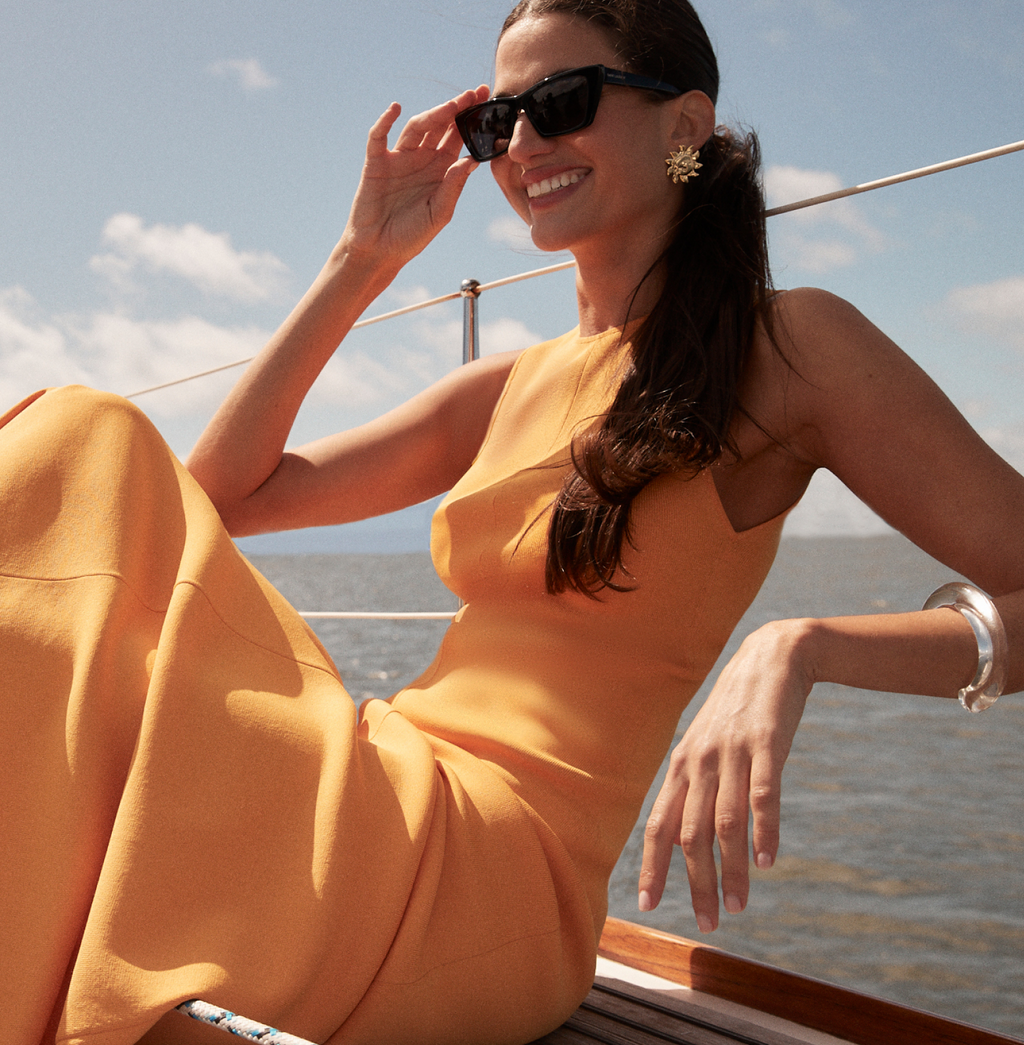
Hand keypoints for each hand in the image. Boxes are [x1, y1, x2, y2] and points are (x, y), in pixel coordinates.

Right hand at [341, 87, 489, 266]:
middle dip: (456, 109)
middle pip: (440, 127)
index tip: (486, 102)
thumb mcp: (439, 213)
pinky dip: (384, 122)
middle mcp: (421, 159)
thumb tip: (473, 160)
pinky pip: (379, 138)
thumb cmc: (412, 237)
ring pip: (416, 128)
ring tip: (450, 106)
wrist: (380, 252)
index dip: (471, 121)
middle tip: (473, 94)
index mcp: (441, 170)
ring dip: (433, 115)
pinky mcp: (376, 163)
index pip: (458, 139)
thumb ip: (454, 187)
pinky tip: (395, 110)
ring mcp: (399, 159)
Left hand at [638, 619, 814, 931]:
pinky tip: (768, 861)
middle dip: (697, 883)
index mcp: (681, 766)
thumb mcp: (705, 748)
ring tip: (740, 905)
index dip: (652, 866)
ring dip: (732, 870)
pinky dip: (764, 831)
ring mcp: (732, 752)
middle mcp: (700, 762)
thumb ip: (693, 791)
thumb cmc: (736, 712)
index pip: (658, 825)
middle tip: (709, 923)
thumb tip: (680, 841)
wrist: (770, 658)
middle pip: (691, 834)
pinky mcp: (766, 743)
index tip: (648, 905)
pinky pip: (763, 794)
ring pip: (725, 823)